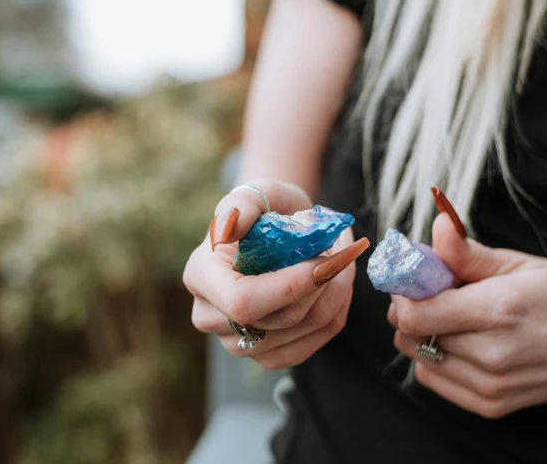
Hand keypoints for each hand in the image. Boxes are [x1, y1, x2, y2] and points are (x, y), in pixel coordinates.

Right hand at [183, 179, 367, 369]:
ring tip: (342, 260)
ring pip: (304, 331)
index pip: (243, 302)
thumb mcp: (257, 191)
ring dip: (337, 294)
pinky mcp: (266, 354)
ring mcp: (237, 342)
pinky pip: (314, 342)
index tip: (328, 259)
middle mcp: (210, 316)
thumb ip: (241, 204)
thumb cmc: (265, 208)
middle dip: (324, 284)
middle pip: (280, 319)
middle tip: (345, 249)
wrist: (273, 230)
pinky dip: (336, 311)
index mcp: (201, 276)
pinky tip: (338, 285)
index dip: (291, 287)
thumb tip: (227, 229)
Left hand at [389, 210, 546, 418]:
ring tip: (454, 318)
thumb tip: (436, 225)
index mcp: (497, 312)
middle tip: (435, 294)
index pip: (414, 314)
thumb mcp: (517, 264)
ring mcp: (490, 386)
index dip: (402, 293)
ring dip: (421, 334)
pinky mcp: (489, 405)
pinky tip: (461, 342)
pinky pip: (431, 378)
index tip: (412, 279)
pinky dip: (434, 358)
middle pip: (408, 335)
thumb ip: (466, 252)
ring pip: (416, 357)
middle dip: (410, 309)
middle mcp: (491, 356)